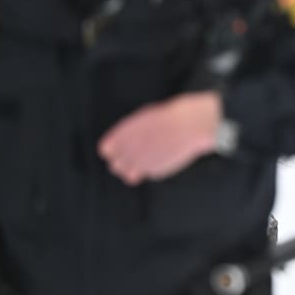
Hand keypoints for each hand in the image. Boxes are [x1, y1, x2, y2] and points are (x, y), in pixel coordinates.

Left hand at [98, 91, 222, 185]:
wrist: (188, 125)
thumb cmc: (168, 118)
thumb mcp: (142, 119)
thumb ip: (129, 134)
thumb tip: (124, 144)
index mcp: (121, 136)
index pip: (106, 150)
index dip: (115, 149)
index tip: (123, 145)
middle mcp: (127, 152)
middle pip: (115, 166)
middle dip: (124, 161)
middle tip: (138, 152)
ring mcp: (141, 164)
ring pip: (128, 175)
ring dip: (135, 169)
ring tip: (149, 158)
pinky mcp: (155, 172)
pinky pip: (149, 173)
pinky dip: (155, 167)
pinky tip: (164, 155)